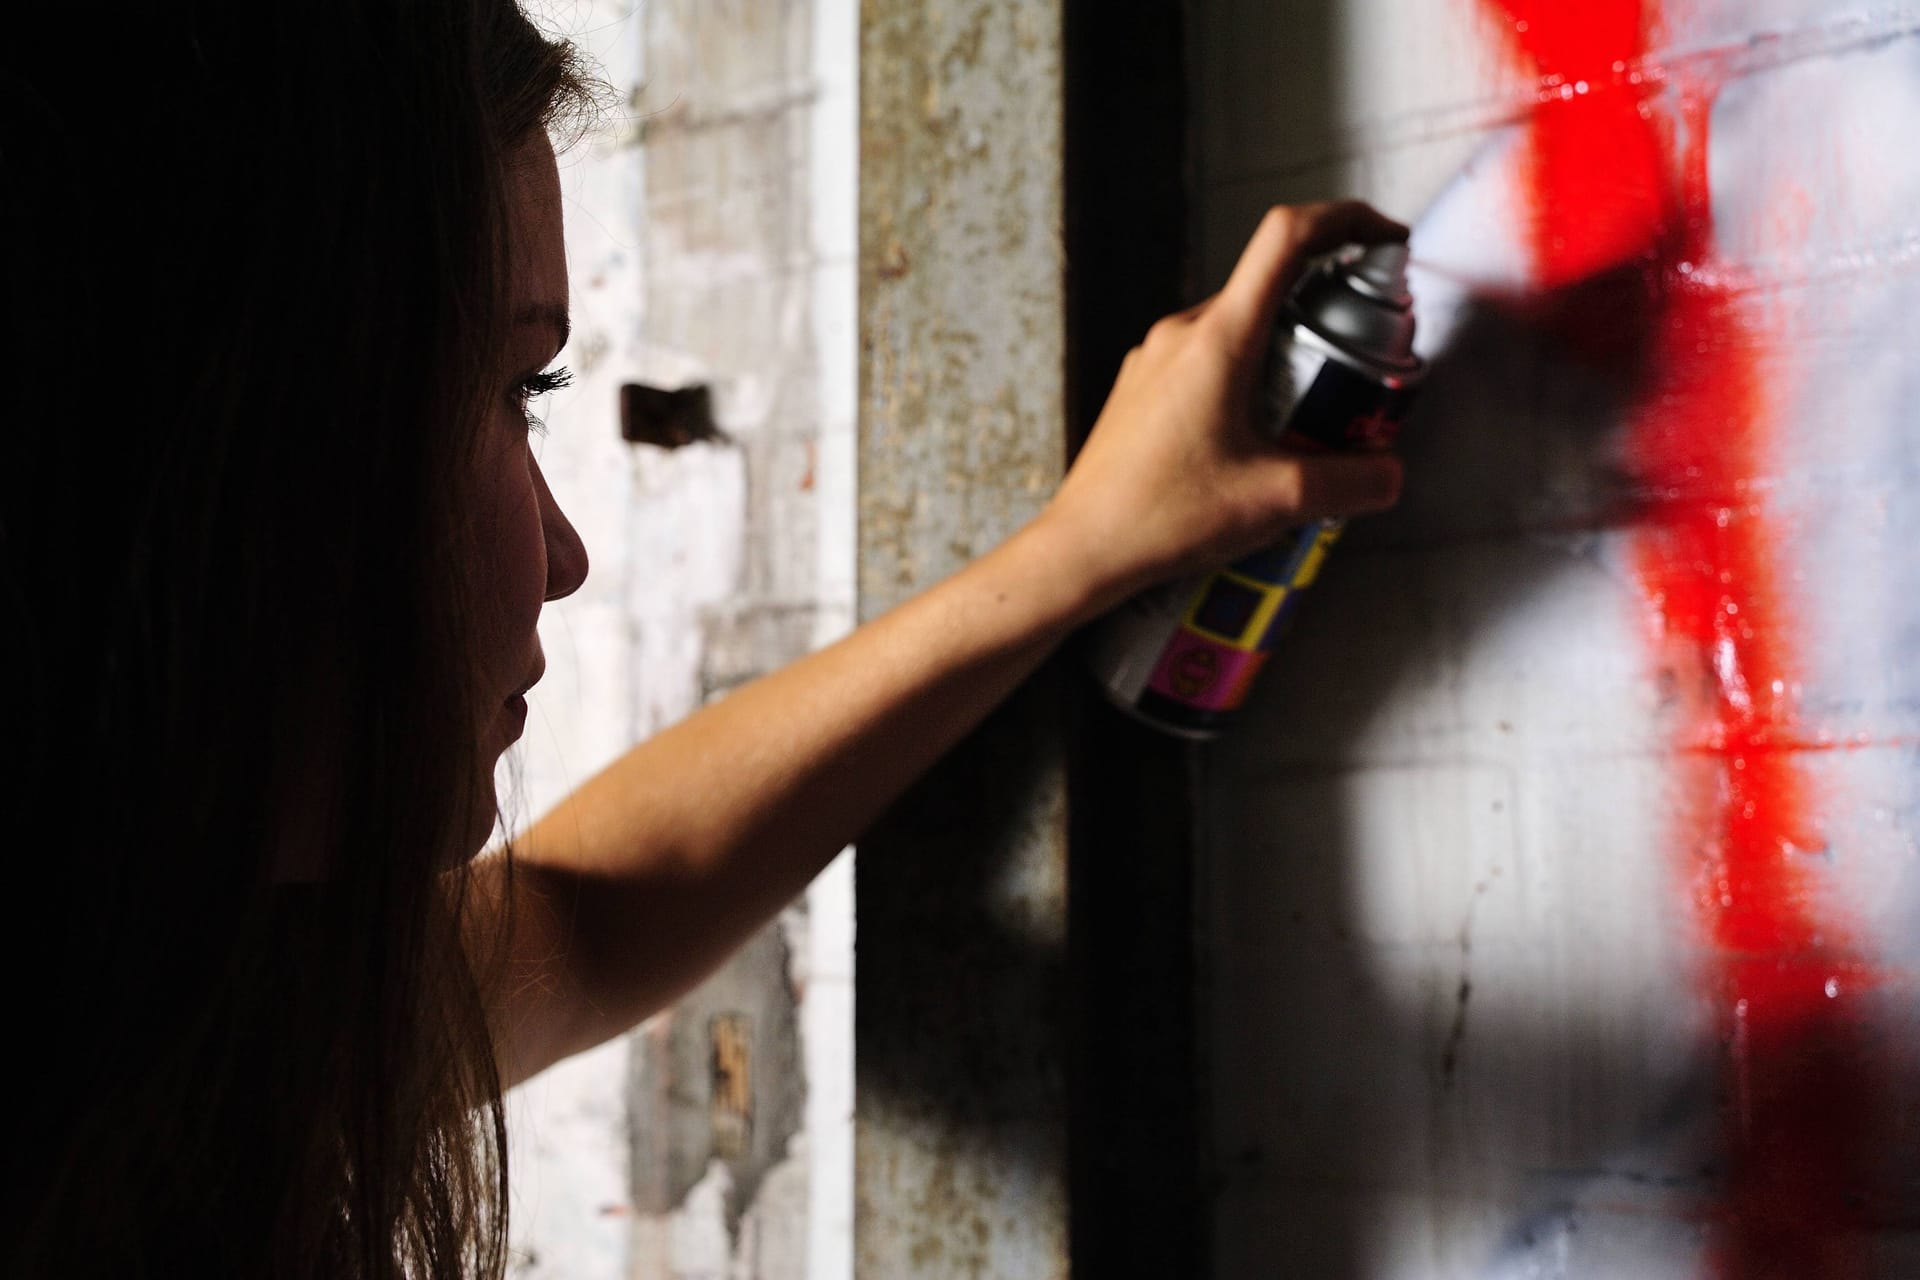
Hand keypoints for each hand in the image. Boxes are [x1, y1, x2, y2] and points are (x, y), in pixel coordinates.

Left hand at [1040, 201, 1409, 608]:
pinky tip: (1254, 444)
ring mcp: (1155, 359)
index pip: (1288, 236)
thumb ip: (1352, 483)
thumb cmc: (1163, 517)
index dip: (1346, 219)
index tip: (1382, 238)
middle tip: (1353, 372)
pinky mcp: (1141, 389)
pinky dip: (1246, 384)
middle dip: (1324, 319)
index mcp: (1220, 338)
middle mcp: (1182, 334)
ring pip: (1239, 331)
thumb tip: (1389, 473)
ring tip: (1304, 422)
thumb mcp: (1278, 501)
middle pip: (1270, 290)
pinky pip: (1207, 363)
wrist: (1083, 549)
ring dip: (1283, 358)